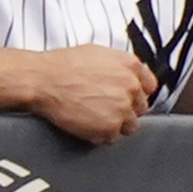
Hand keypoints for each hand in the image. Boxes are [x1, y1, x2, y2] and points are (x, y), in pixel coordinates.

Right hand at [23, 45, 156, 144]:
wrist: (42, 80)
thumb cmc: (62, 65)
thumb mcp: (98, 53)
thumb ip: (120, 66)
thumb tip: (128, 76)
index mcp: (131, 66)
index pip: (150, 86)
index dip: (137, 93)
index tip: (128, 98)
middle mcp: (131, 87)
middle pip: (141, 107)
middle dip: (126, 109)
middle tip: (105, 108)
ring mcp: (122, 109)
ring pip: (130, 125)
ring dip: (116, 124)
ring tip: (95, 118)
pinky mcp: (109, 127)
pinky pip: (112, 137)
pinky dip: (101, 135)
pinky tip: (87, 124)